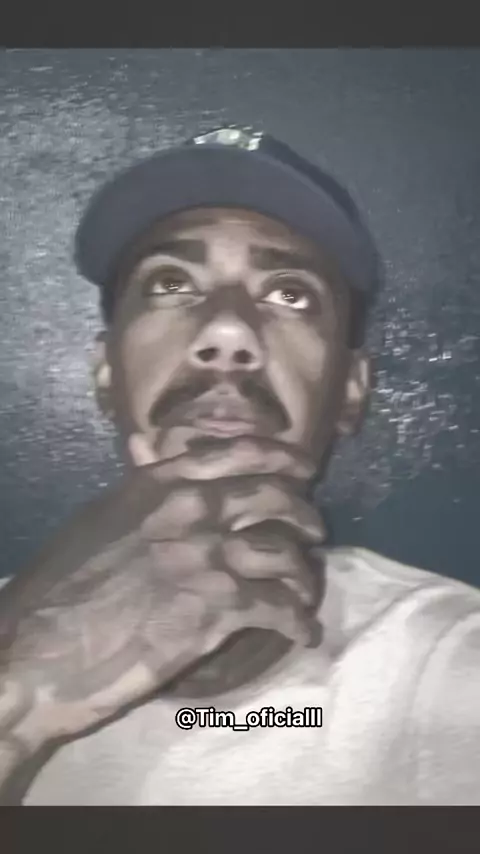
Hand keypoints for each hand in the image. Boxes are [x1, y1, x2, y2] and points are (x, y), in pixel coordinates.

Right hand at [0, 436, 324, 747]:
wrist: (40, 649)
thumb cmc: (60, 587)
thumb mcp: (101, 520)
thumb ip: (145, 493)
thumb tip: (162, 463)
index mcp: (159, 482)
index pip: (239, 452)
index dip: (283, 455)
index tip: (305, 466)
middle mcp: (190, 508)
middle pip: (274, 496)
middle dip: (305, 513)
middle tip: (315, 530)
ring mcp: (207, 556)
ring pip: (286, 552)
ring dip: (305, 573)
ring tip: (306, 589)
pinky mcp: (216, 608)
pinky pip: (280, 607)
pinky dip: (299, 621)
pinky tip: (303, 631)